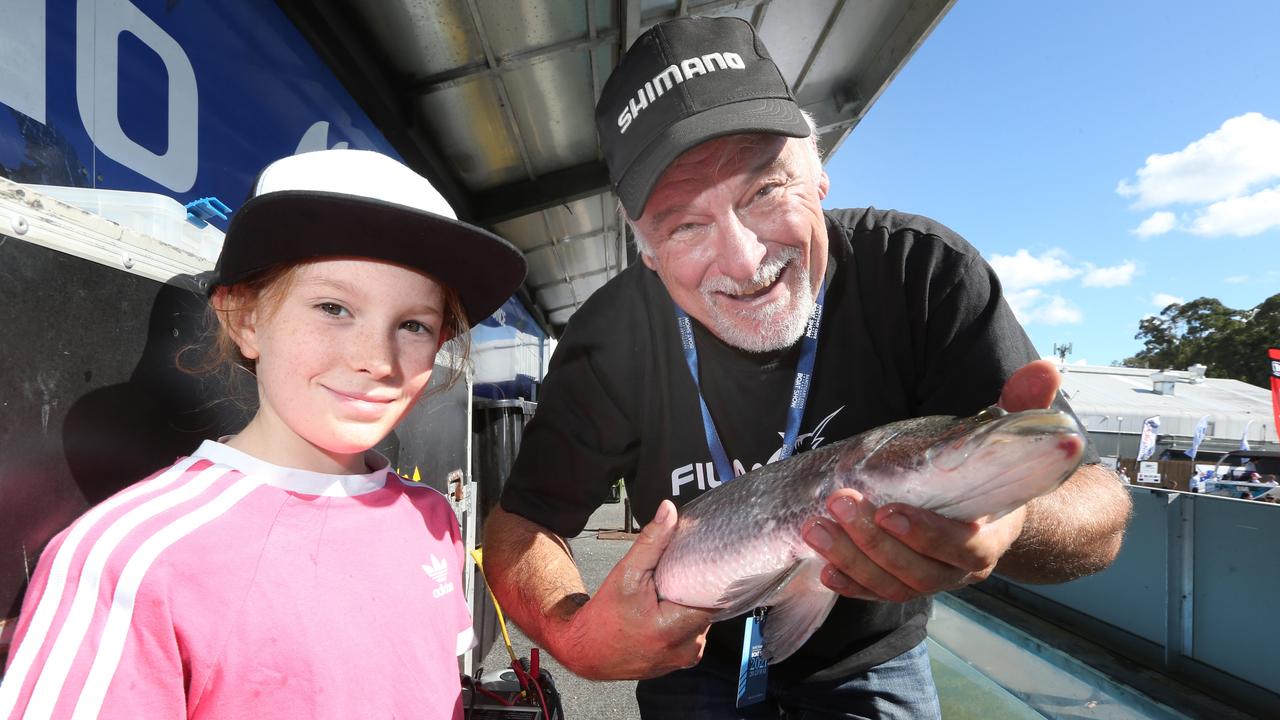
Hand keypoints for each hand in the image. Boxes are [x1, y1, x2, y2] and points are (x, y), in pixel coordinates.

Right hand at [557, 500, 714, 679]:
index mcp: (674, 629)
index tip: (706, 561)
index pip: (715, 598)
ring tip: (672, 591)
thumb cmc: (604, 616)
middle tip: (681, 574)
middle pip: (711, 607)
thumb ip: (652, 542)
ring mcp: (685, 658)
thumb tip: (669, 510)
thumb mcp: (627, 573)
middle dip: (698, 587)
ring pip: (704, 619)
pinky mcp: (682, 660)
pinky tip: (670, 607)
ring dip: (692, 602)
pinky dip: (686, 617)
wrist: (587, 651)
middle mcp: (687, 648)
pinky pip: (695, 631)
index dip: (713, 576)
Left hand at [800, 360, 1056, 600]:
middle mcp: (962, 568)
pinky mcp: (903, 583)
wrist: (990, 509)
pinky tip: (822, 567)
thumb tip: (1046, 366)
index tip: (888, 510)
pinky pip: (875, 592)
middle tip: (838, 502)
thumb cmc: (993, 467)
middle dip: (873, 541)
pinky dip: (850, 583)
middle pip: (918, 570)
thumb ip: (1024, 405)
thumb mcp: (1009, 434)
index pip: (963, 547)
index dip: (926, 534)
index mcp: (991, 536)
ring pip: (892, 584)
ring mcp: (932, 579)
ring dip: (851, 559)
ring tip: (815, 526)